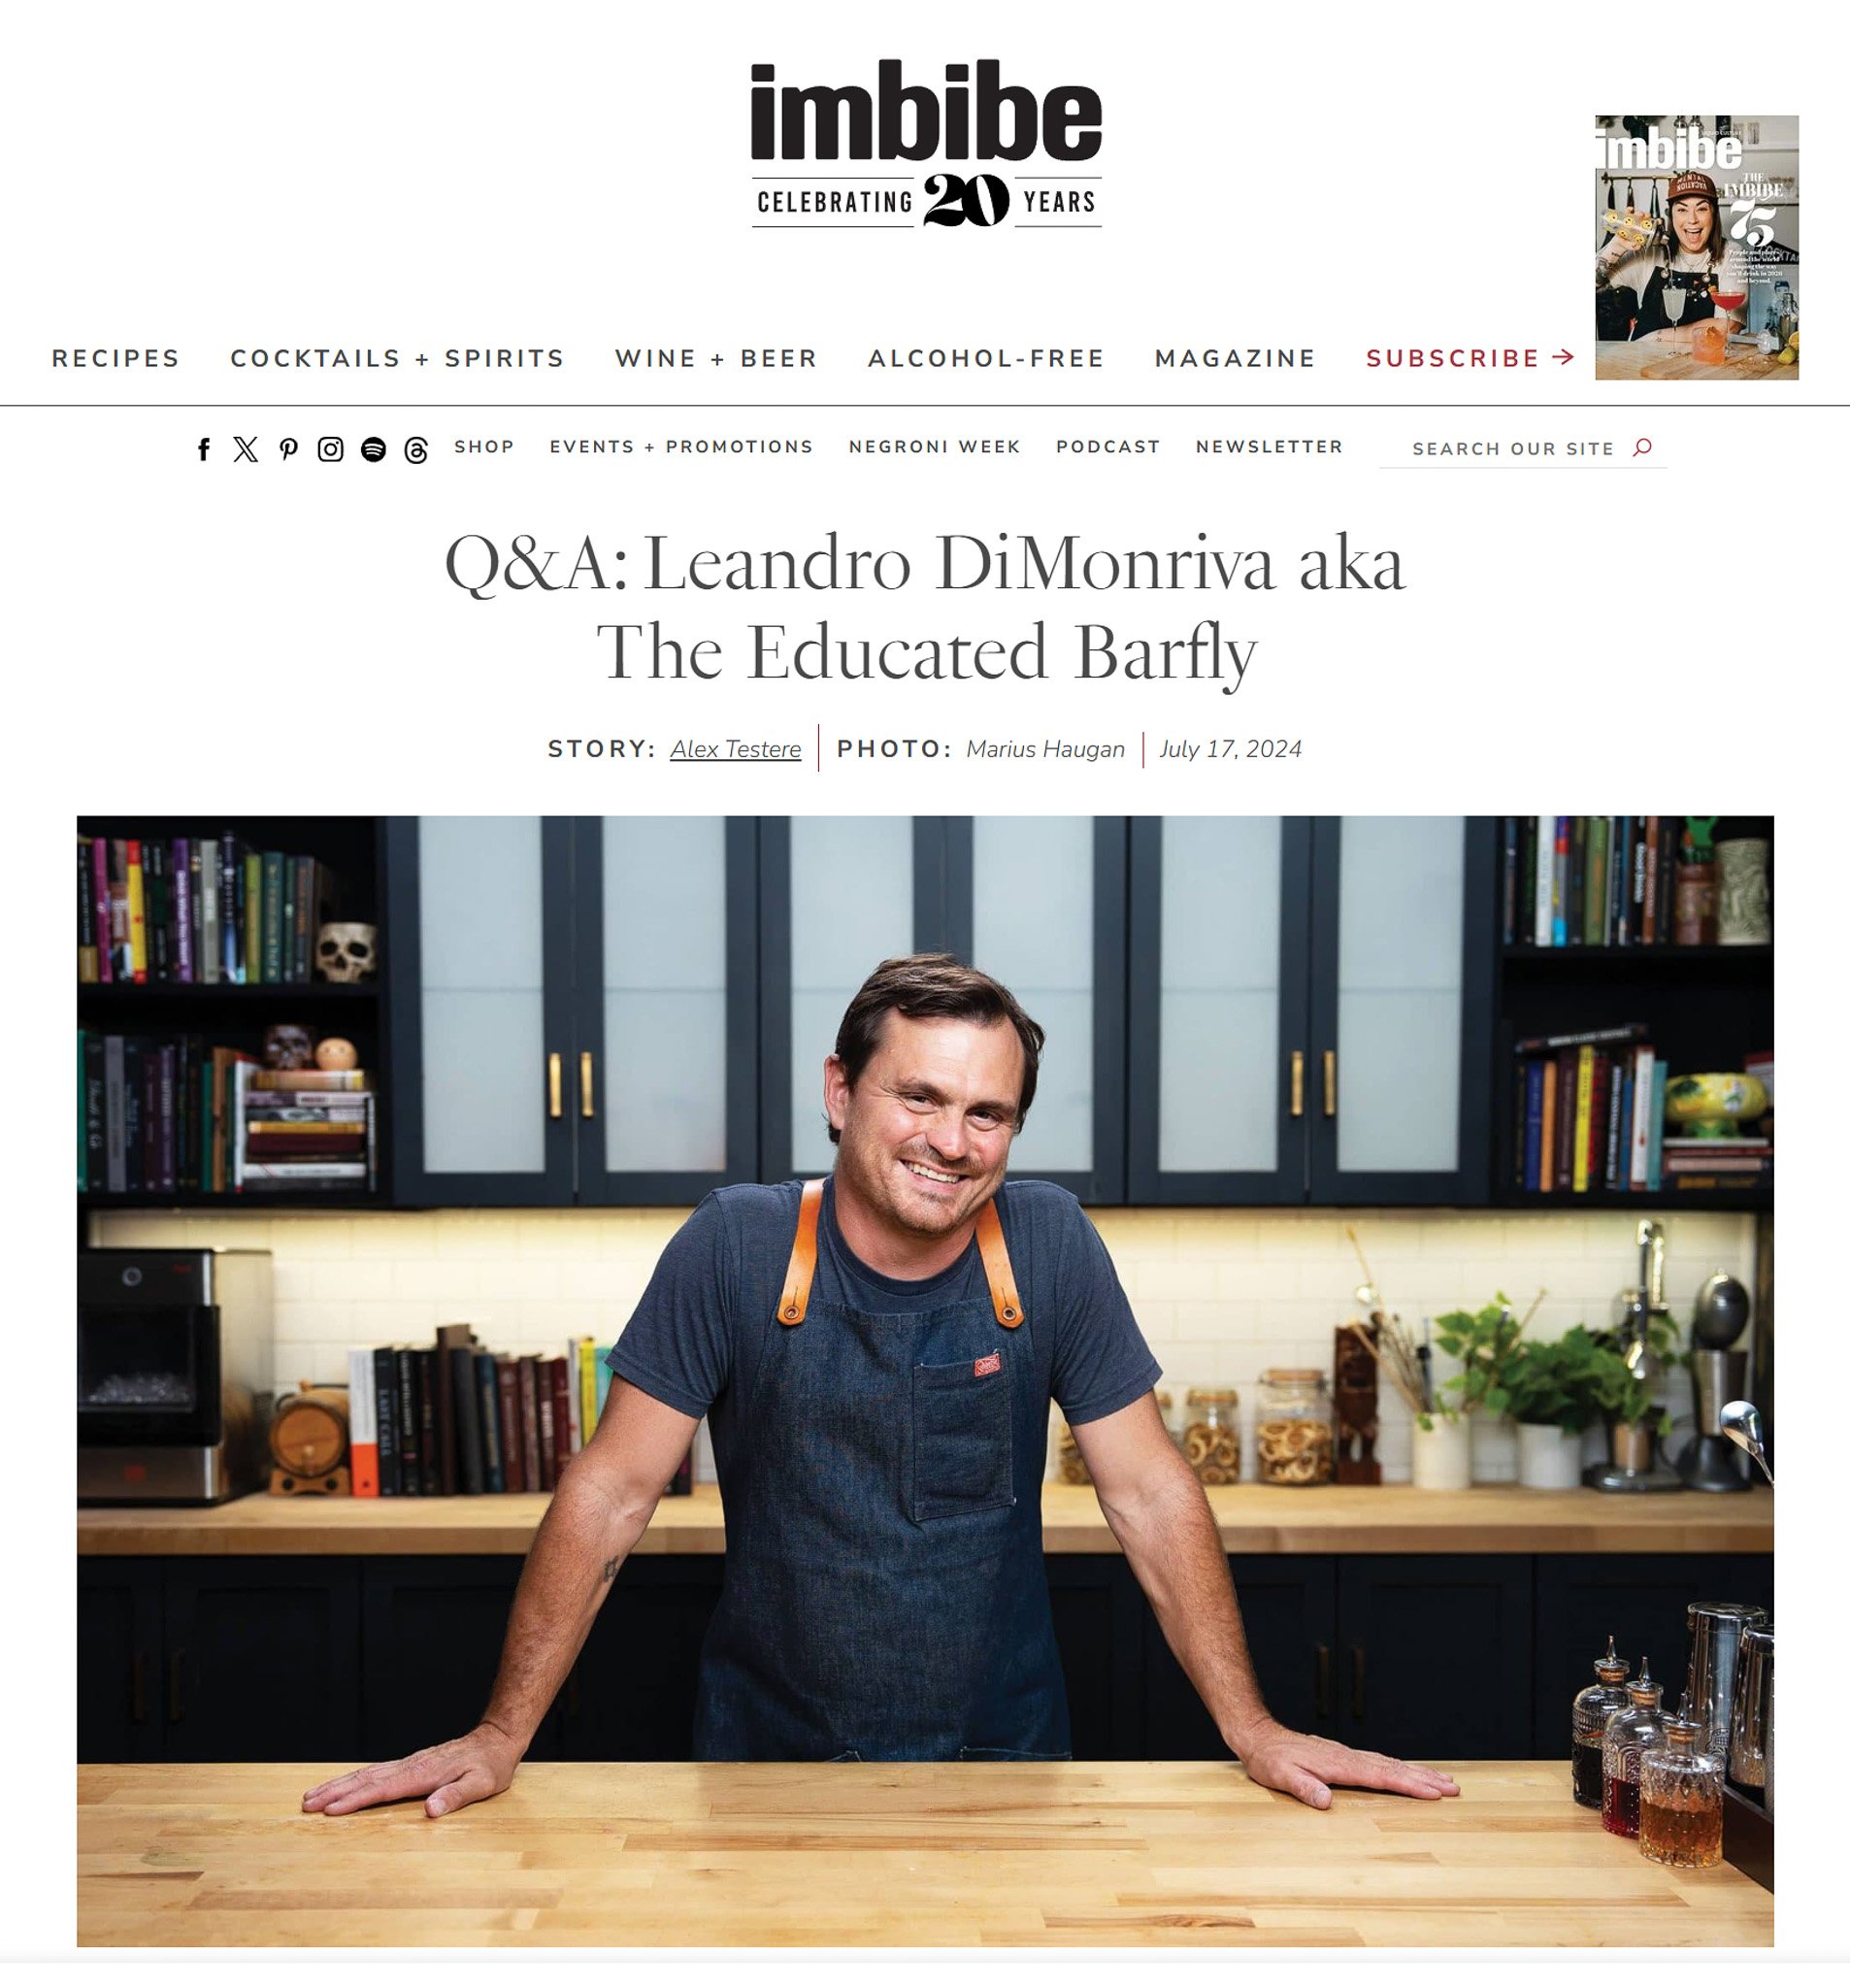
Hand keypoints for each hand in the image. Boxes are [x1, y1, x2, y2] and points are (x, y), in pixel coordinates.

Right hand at [301, 1721, 520, 1819]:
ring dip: (339, 1784)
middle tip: (306, 1804)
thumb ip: (455, 1797)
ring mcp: (409, 1763)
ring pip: (367, 1773)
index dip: (355, 1800)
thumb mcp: (481, 1784)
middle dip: (335, 1791)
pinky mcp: (411, 1764)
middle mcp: (411, 1766)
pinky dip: (355, 1778)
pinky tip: (344, 1785)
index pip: (382, 1789)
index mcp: (423, 1774)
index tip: (330, 1810)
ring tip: (312, 1795)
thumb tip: (430, 1810)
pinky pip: (376, 1772)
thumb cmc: (490, 1765)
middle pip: (366, 1779)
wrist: (496, 1739)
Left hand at [1231, 1718, 1460, 1809]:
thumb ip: (1303, 1788)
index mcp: (1339, 1765)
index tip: (1434, 1793)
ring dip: (1417, 1772)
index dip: (1408, 1785)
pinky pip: (1380, 1763)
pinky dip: (1400, 1768)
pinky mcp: (1344, 1757)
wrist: (1260, 1736)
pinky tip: (1408, 1772)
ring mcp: (1348, 1756)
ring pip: (1390, 1764)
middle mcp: (1348, 1758)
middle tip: (1454, 1788)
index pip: (1381, 1777)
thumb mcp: (1280, 1776)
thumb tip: (1325, 1802)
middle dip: (1424, 1778)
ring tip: (1443, 1780)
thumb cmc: (1269, 1760)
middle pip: (1393, 1768)